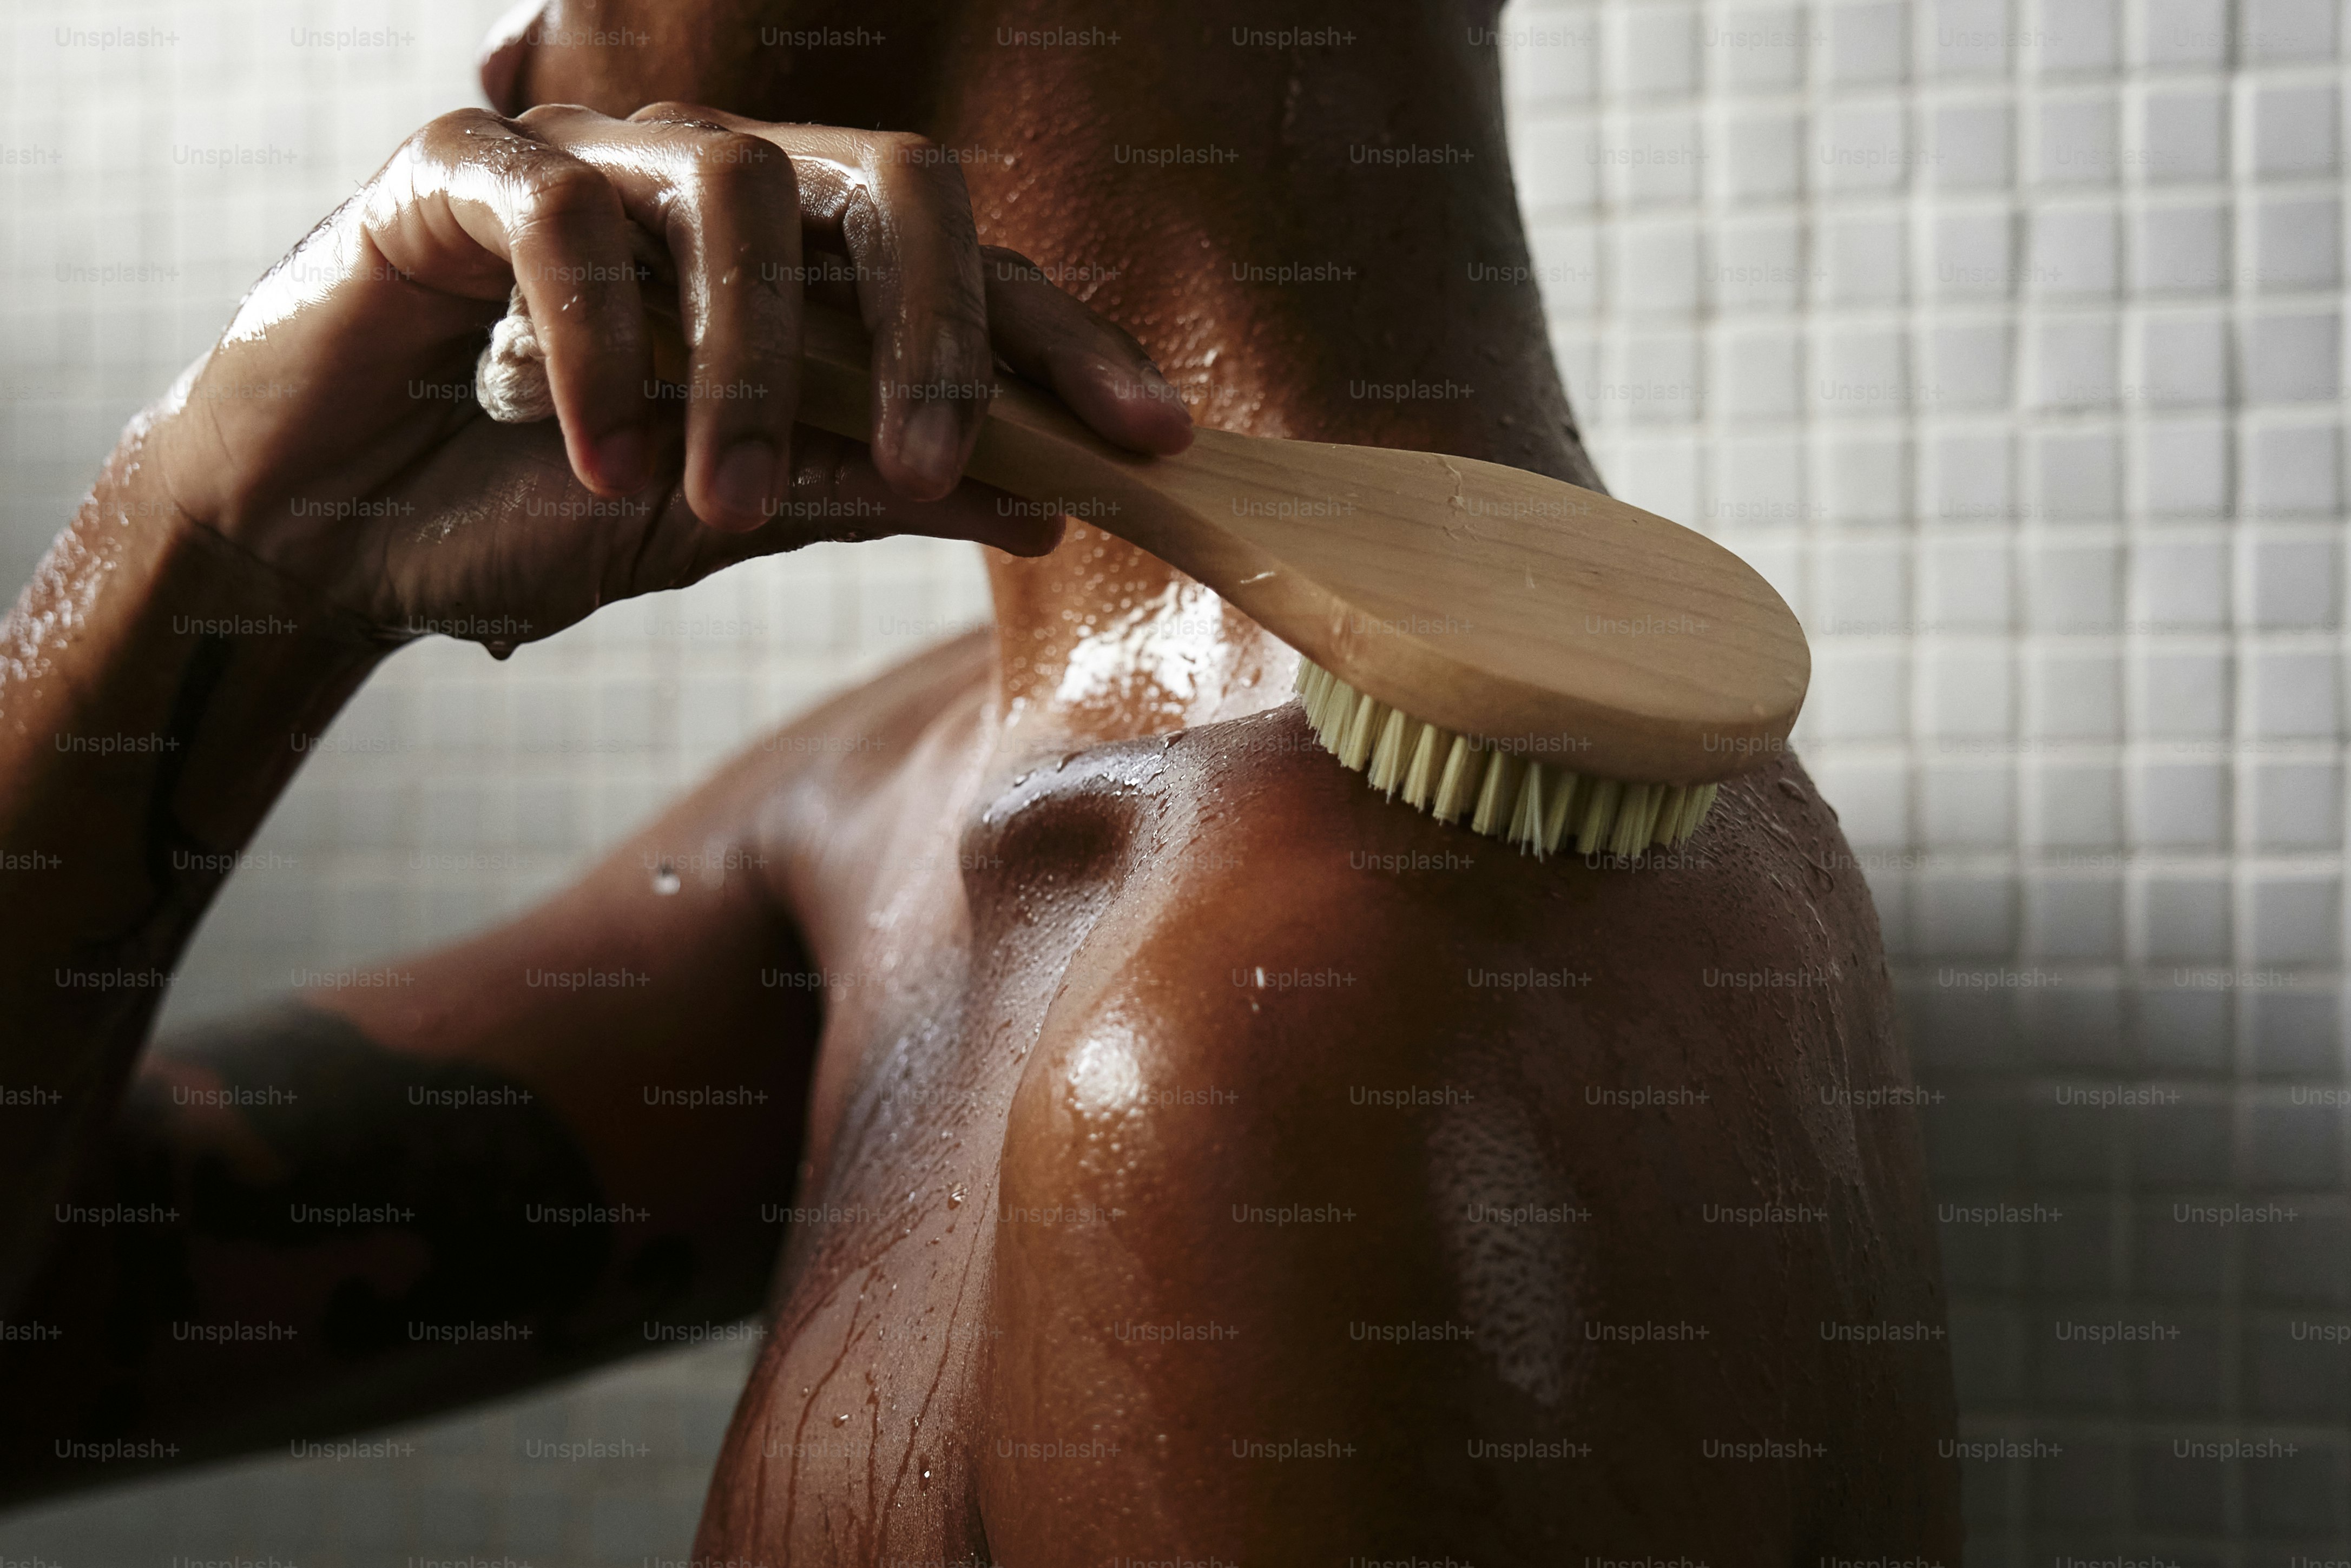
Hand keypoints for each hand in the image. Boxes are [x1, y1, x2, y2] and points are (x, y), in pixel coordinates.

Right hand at [149, 104, 1191, 646]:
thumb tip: (1044, 497)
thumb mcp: (727, 517)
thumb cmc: (523, 513)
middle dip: (944, 326)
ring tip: (720, 503)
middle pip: (894, 182)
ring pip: (738, 189)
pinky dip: (600, 343)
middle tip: (946, 465)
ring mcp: (589, 159)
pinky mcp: (456, 164)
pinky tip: (592, 453)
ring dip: (748, 361)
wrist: (322, 541)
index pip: (964, 271)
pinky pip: (566, 211)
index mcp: (792, 268)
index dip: (1061, 345)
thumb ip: (872, 491)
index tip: (1154, 441)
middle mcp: (711, 191)